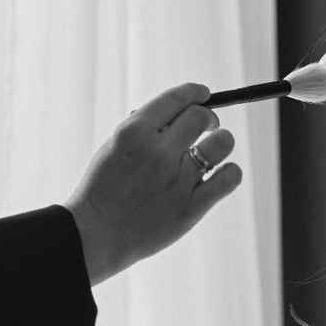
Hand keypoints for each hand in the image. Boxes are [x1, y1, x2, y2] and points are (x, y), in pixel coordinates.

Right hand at [64, 83, 240, 284]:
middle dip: (209, 117)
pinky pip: (229, 178)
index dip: (196, 91)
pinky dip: (230, 171)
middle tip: (210, 125)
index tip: (204, 94)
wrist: (95, 234)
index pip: (176, 98)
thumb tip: (183, 112)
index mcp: (134, 131)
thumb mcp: (114, 147)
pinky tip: (221, 174)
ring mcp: (176, 180)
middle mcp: (158, 152)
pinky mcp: (191, 207)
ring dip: (222, 141)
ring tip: (214, 149)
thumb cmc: (104, 188)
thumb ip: (145, 129)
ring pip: (221, 143)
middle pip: (201, 117)